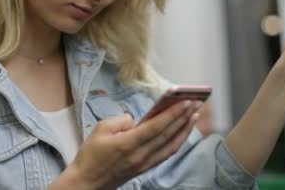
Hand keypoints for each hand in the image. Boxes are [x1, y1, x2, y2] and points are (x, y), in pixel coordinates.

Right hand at [54, 101, 199, 189]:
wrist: (87, 182)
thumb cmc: (90, 155)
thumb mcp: (100, 129)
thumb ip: (121, 120)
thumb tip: (136, 120)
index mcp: (128, 143)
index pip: (157, 126)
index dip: (174, 113)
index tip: (187, 102)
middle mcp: (140, 155)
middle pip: (168, 135)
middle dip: (184, 118)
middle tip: (196, 103)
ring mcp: (145, 163)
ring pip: (171, 145)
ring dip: (184, 130)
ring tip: (194, 116)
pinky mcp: (145, 168)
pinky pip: (166, 154)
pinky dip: (177, 141)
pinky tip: (182, 132)